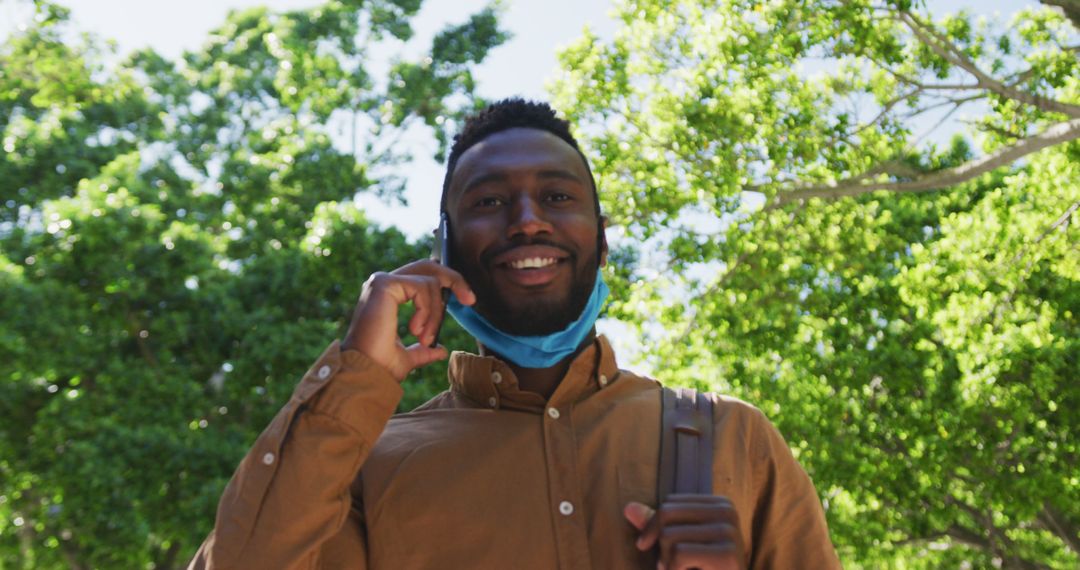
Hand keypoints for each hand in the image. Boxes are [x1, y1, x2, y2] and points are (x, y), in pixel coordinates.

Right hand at [342, 260, 474, 380]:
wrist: (365, 374)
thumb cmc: (380, 367)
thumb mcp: (408, 358)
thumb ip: (423, 351)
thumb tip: (440, 350)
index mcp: (387, 296)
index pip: (422, 277)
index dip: (448, 283)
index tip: (468, 301)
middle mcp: (382, 284)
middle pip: (429, 267)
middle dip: (454, 280)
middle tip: (470, 300)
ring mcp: (381, 281)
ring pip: (430, 281)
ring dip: (435, 313)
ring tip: (425, 338)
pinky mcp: (384, 284)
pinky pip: (422, 287)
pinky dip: (428, 311)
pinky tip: (416, 330)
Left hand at [624, 495, 743, 569]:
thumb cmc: (702, 569)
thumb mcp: (679, 544)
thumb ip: (657, 524)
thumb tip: (628, 507)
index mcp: (720, 504)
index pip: (670, 502)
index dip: (653, 526)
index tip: (650, 547)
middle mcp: (728, 512)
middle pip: (667, 514)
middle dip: (660, 544)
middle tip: (668, 565)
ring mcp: (730, 532)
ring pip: (669, 535)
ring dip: (666, 561)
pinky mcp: (727, 554)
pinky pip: (679, 554)